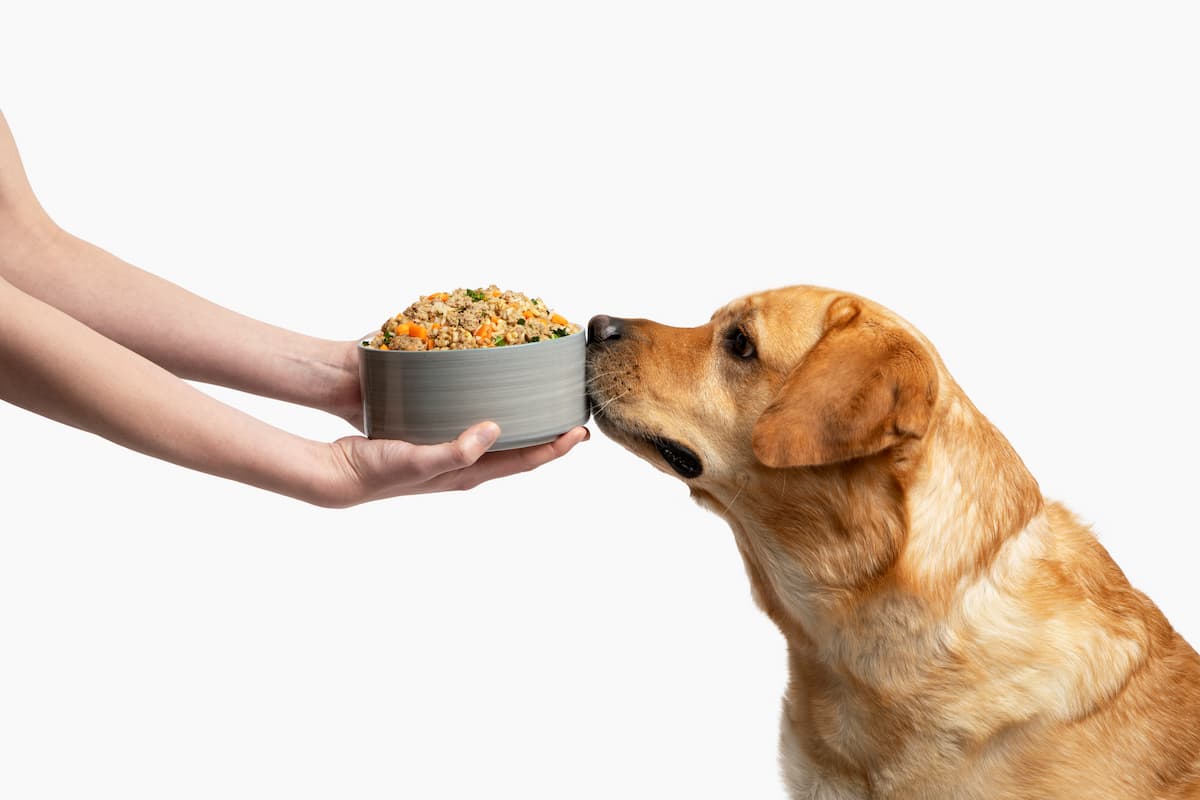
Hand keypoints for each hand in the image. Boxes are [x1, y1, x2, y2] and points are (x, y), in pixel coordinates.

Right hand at [311, 422, 589, 506]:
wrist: (338, 468)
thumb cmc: (377, 468)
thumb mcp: (416, 460)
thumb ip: (455, 451)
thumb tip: (494, 430)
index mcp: (470, 471)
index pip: (525, 461)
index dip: (556, 447)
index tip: (581, 431)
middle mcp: (467, 460)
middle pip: (519, 448)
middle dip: (548, 432)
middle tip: (572, 410)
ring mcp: (451, 445)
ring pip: (499, 432)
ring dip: (522, 417)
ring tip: (541, 396)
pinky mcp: (433, 429)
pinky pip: (473, 416)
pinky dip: (491, 404)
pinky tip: (490, 386)